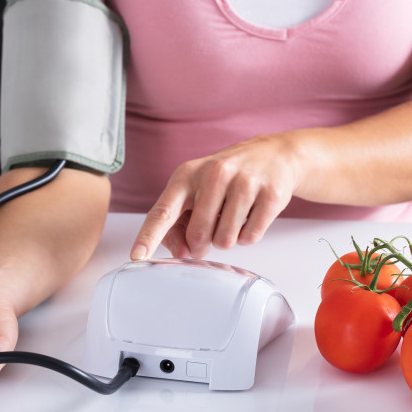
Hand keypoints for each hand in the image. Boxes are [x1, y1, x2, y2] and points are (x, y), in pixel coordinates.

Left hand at [130, 134, 300, 259]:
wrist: (273, 154)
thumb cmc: (225, 177)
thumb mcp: (195, 189)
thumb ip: (178, 222)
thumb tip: (181, 252)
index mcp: (186, 175)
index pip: (163, 211)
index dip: (149, 236)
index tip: (137, 256)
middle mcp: (214, 174)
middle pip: (197, 235)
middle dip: (200, 246)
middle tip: (208, 235)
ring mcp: (245, 183)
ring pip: (225, 240)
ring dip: (226, 240)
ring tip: (231, 219)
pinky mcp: (270, 195)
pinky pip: (250, 237)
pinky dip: (247, 236)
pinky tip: (249, 217)